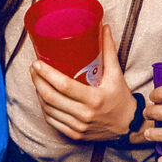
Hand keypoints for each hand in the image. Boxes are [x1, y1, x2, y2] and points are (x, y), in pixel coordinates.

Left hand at [29, 25, 136, 140]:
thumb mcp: (116, 74)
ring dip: (39, 94)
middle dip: (37, 81)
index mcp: (94, 99)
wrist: (128, 125)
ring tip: (36, 80)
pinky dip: (44, 108)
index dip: (47, 74)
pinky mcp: (74, 134)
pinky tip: (42, 98)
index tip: (37, 63)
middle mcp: (84, 114)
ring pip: (49, 109)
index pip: (64, 86)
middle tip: (33, 69)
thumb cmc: (121, 98)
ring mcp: (78, 127)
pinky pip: (52, 121)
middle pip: (51, 97)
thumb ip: (109, 50)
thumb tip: (103, 27)